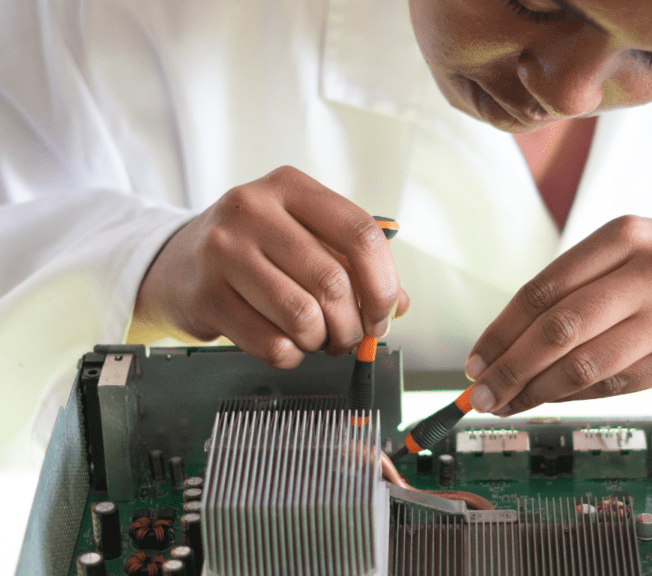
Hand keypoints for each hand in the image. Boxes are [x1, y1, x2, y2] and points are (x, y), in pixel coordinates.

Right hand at [133, 166, 408, 368]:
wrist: (176, 261)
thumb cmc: (255, 249)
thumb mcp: (304, 237)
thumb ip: (355, 264)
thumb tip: (397, 305)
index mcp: (290, 186)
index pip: (360, 233)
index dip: (383, 283)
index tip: (385, 311)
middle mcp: (252, 209)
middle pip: (333, 281)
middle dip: (353, 323)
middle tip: (350, 335)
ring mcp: (222, 250)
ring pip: (303, 316)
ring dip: (322, 341)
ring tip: (318, 338)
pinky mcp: (205, 295)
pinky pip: (272, 343)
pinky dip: (292, 354)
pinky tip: (287, 343)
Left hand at [464, 215, 651, 414]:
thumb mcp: (624, 251)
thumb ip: (573, 287)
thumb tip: (505, 345)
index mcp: (623, 235)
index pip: (543, 289)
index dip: (501, 331)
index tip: (476, 360)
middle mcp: (650, 272)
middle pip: (558, 330)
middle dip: (510, 368)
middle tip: (481, 394)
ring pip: (585, 365)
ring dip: (536, 392)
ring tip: (507, 404)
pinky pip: (617, 385)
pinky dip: (575, 397)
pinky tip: (551, 400)